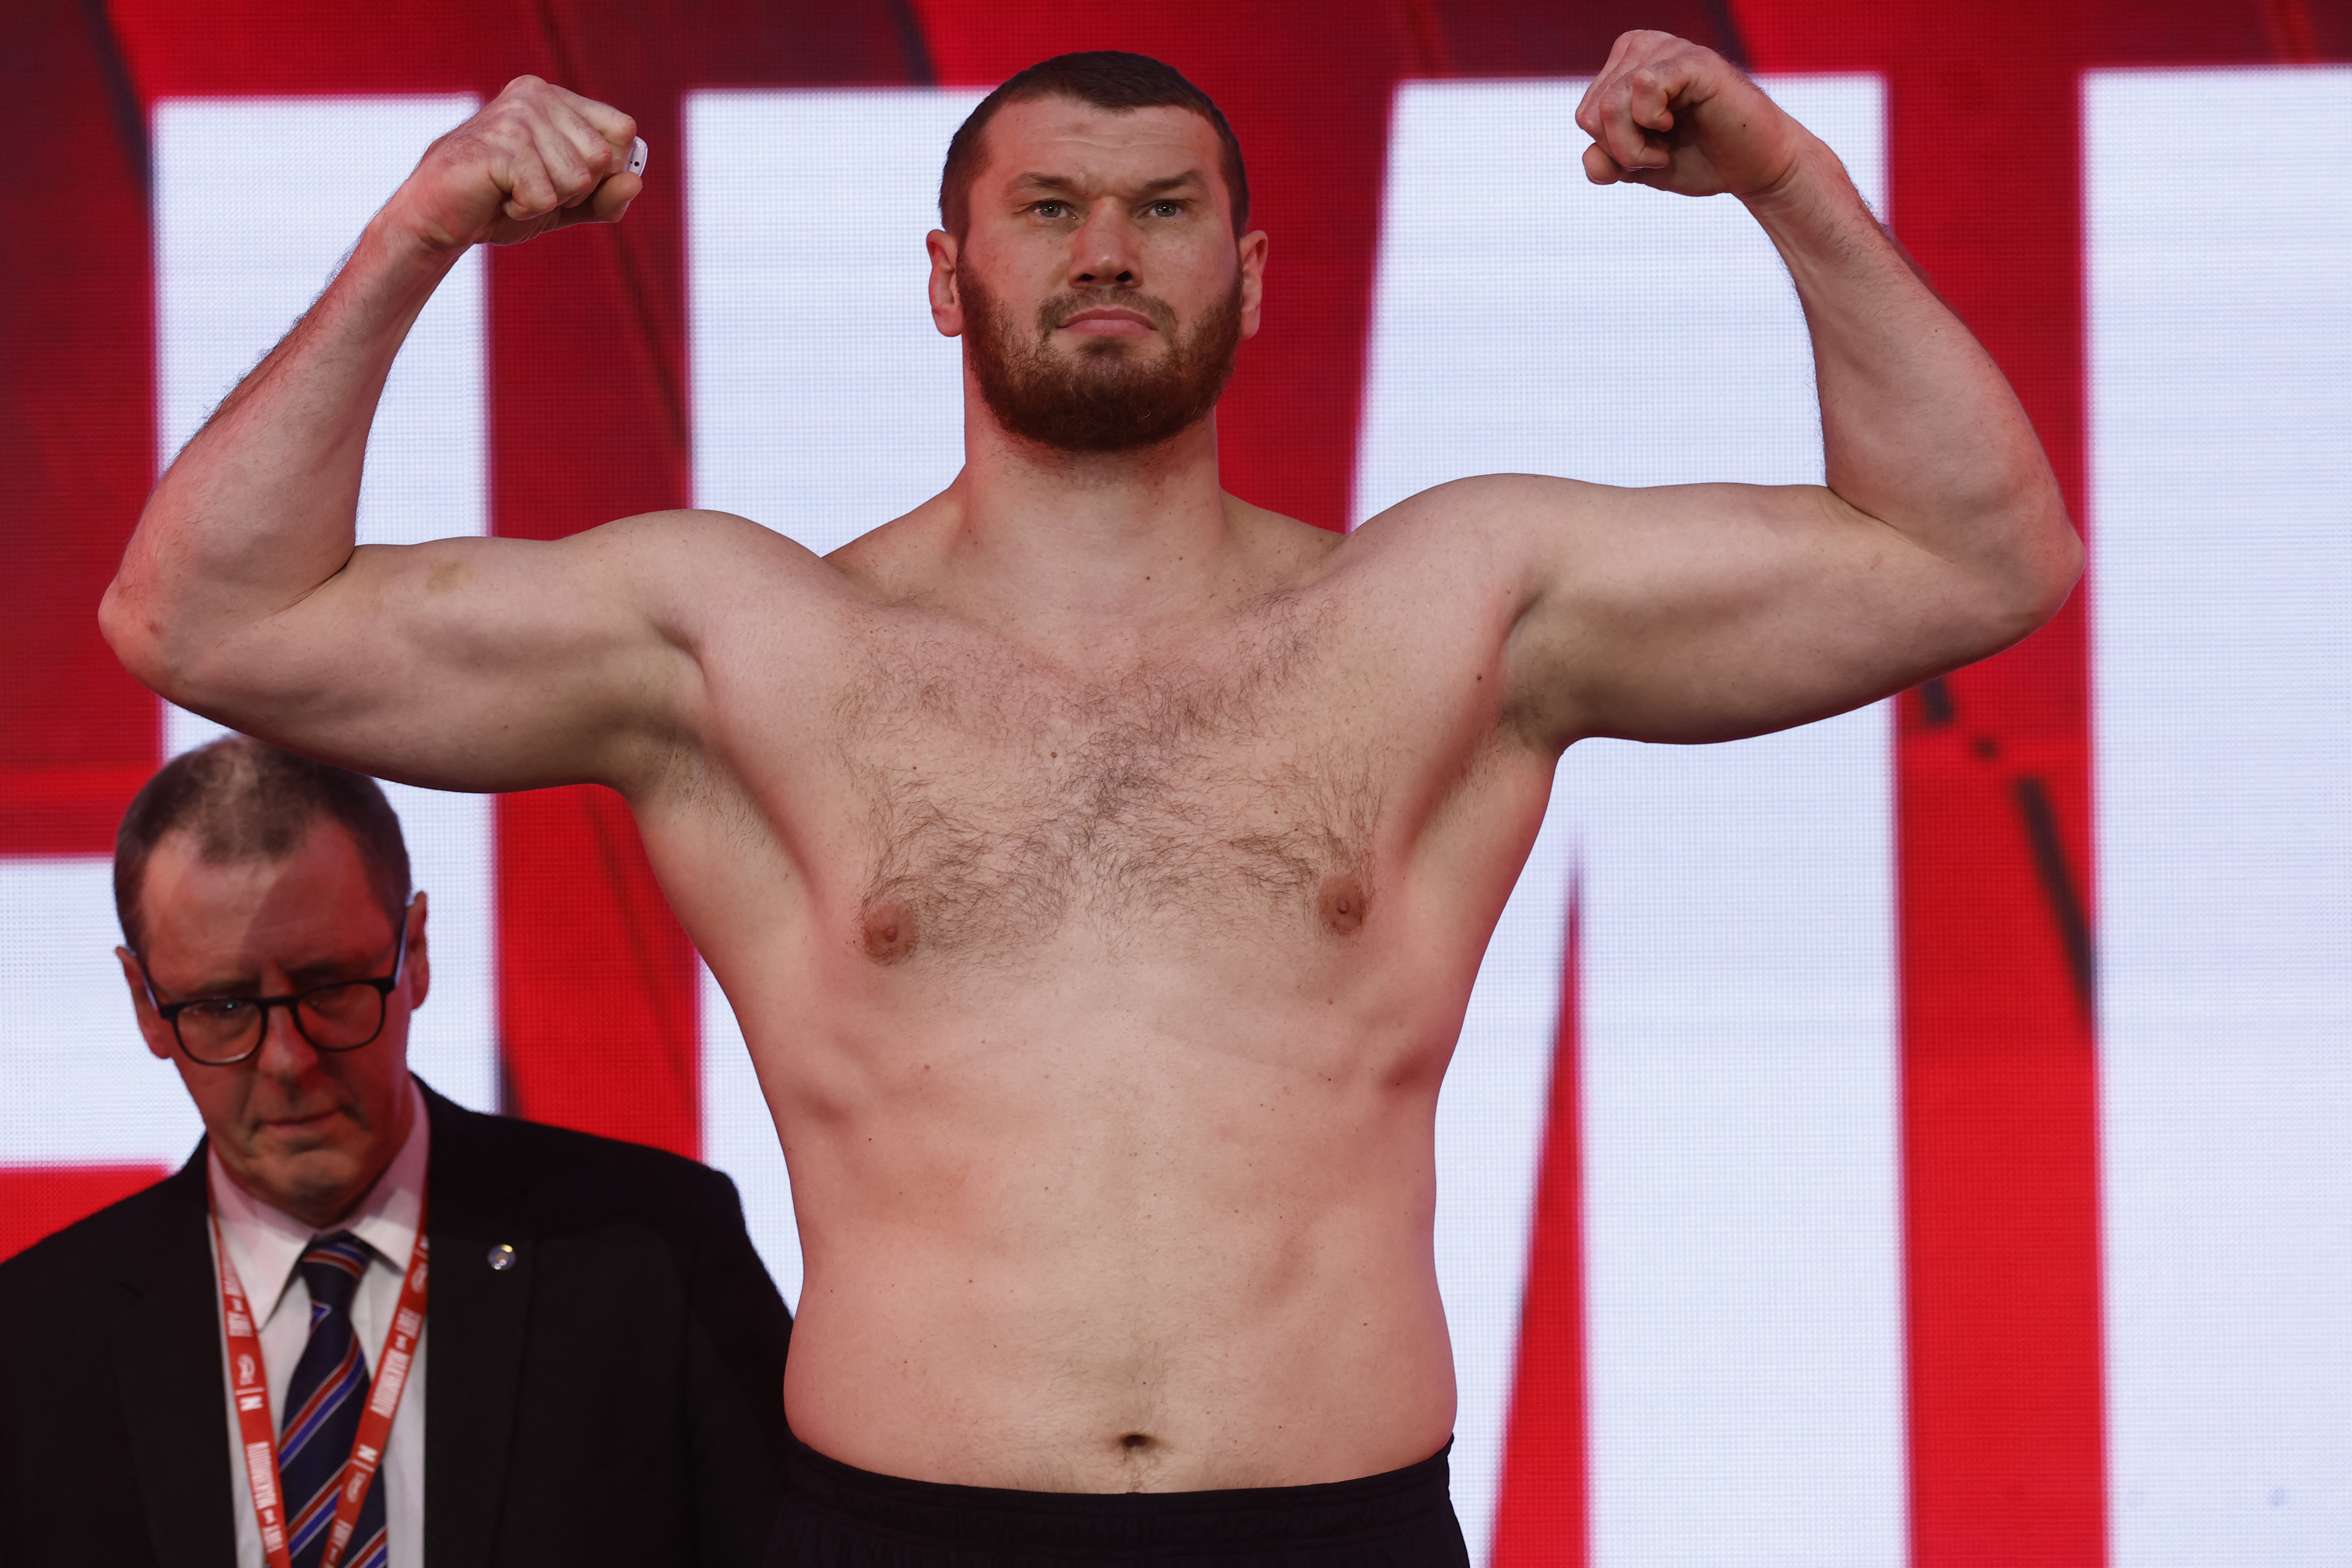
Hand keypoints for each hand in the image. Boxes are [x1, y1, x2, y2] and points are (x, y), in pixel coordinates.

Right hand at [392, 76, 641, 251]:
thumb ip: (607, 197)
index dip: (607, 171)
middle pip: (604, 158)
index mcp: (556, 98)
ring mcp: (517, 115)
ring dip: (548, 201)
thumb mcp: (567, 204)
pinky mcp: (500, 143)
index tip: (565, 179)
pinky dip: (525, 210)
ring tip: (512, 190)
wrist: (441, 217)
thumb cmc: (504, 204)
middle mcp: (537, 95)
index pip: (623, 130)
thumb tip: (636, 183)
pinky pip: (546, 197)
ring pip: (578, 179)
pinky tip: (499, 197)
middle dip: (575, 190)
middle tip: (531, 186)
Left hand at [1574, 32, 1805, 198]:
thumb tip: (1591, 160)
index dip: (1611, 153)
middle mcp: (1642, 48)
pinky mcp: (1694, 61)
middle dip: (1621, 152)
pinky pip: (1643, 86)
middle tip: (1660, 152)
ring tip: (1667, 145)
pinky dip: (1651, 122)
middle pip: (1591, 113)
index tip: (1649, 153)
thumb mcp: (1637, 168)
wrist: (1754, 166)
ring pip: (1610, 104)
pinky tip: (1673, 126)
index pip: (1585, 116)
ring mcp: (1668, 49)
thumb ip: (1606, 163)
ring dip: (1635, 147)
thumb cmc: (1699, 159)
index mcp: (1623, 67)